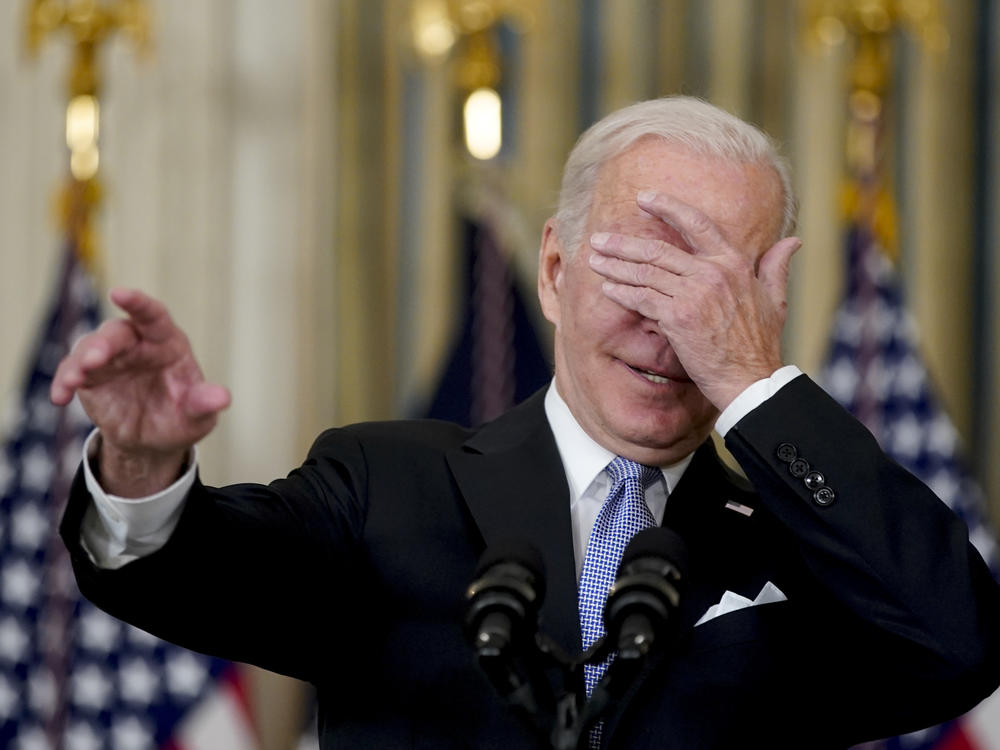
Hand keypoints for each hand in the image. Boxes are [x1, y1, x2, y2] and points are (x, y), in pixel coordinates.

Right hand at [51, 288, 229, 495]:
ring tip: (75, 379)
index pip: (153, 316)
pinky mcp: (89, 378)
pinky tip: (60, 397)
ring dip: (79, 362)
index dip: (138, 303)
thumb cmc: (181, 418)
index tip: (119, 293)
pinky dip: (64, 383)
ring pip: (88, 349)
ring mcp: (110, 359)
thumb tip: (222, 398)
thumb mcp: (198, 416)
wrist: (153, 441)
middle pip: (116, 334)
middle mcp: (136, 345)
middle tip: (94, 359)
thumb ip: (204, 404)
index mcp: (167, 343)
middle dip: (103, 344)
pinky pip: (71, 374)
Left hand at [587, 191, 800, 410]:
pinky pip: (642, 299)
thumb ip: (776, 266)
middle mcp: (712, 272)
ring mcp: (694, 293)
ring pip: (646, 273)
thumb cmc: (761, 344)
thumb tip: (792, 241)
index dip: (667, 208)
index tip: (643, 198)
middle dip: (624, 244)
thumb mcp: (775, 298)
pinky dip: (622, 293)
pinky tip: (606, 289)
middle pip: (658, 250)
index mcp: (734, 263)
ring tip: (594, 259)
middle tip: (600, 238)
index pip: (697, 224)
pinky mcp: (678, 317)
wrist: (751, 378)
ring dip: (615, 266)